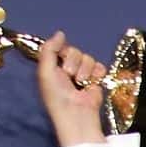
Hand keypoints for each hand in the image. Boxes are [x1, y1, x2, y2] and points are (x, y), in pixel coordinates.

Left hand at [33, 31, 109, 146]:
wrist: (76, 114)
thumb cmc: (57, 96)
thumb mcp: (45, 71)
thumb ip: (49, 50)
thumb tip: (61, 33)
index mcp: (53, 65)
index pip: (60, 46)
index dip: (61, 49)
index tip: (60, 57)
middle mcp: (68, 68)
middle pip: (74, 50)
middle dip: (73, 61)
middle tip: (69, 76)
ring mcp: (84, 74)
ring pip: (87, 57)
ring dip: (84, 70)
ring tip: (80, 83)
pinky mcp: (97, 80)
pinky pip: (100, 66)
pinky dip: (97, 73)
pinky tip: (92, 83)